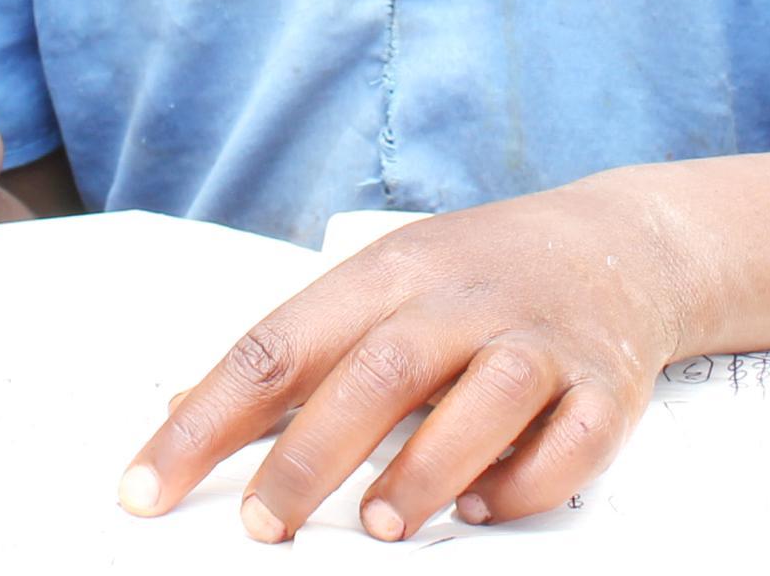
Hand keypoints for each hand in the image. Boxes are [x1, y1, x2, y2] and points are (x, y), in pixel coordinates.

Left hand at [117, 183, 697, 543]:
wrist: (622, 244)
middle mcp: (463, 300)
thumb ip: (297, 351)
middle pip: (378, 369)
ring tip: (381, 524)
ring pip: (488, 394)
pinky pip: (573, 439)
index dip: (205, 421)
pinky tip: (485, 506)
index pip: (277, 346)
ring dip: (428, 464)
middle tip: (265, 525)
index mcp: (389, 273)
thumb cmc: (480, 276)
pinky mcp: (607, 386)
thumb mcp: (382, 286)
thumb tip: (181, 410)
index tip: (147, 487)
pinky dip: (529, 480)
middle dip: (312, 454)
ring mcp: (540, 339)